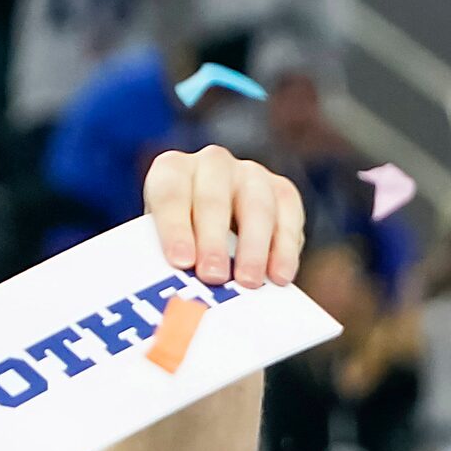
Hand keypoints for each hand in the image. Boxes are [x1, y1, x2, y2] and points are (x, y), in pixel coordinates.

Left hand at [144, 146, 305, 287]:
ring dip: (253, 247)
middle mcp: (213, 164)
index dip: (175, 228)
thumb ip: (162, 258)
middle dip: (213, 241)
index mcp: (173, 169)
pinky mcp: (283, 192)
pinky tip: (280, 276)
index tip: (181, 262)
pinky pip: (288, 217)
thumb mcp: (163, 240)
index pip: (171, 193)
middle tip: (213, 277)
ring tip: (248, 282)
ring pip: (256, 206)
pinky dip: (285, 249)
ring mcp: (251, 174)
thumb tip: (170, 285)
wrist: (213, 230)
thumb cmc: (183, 238)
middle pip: (214, 199)